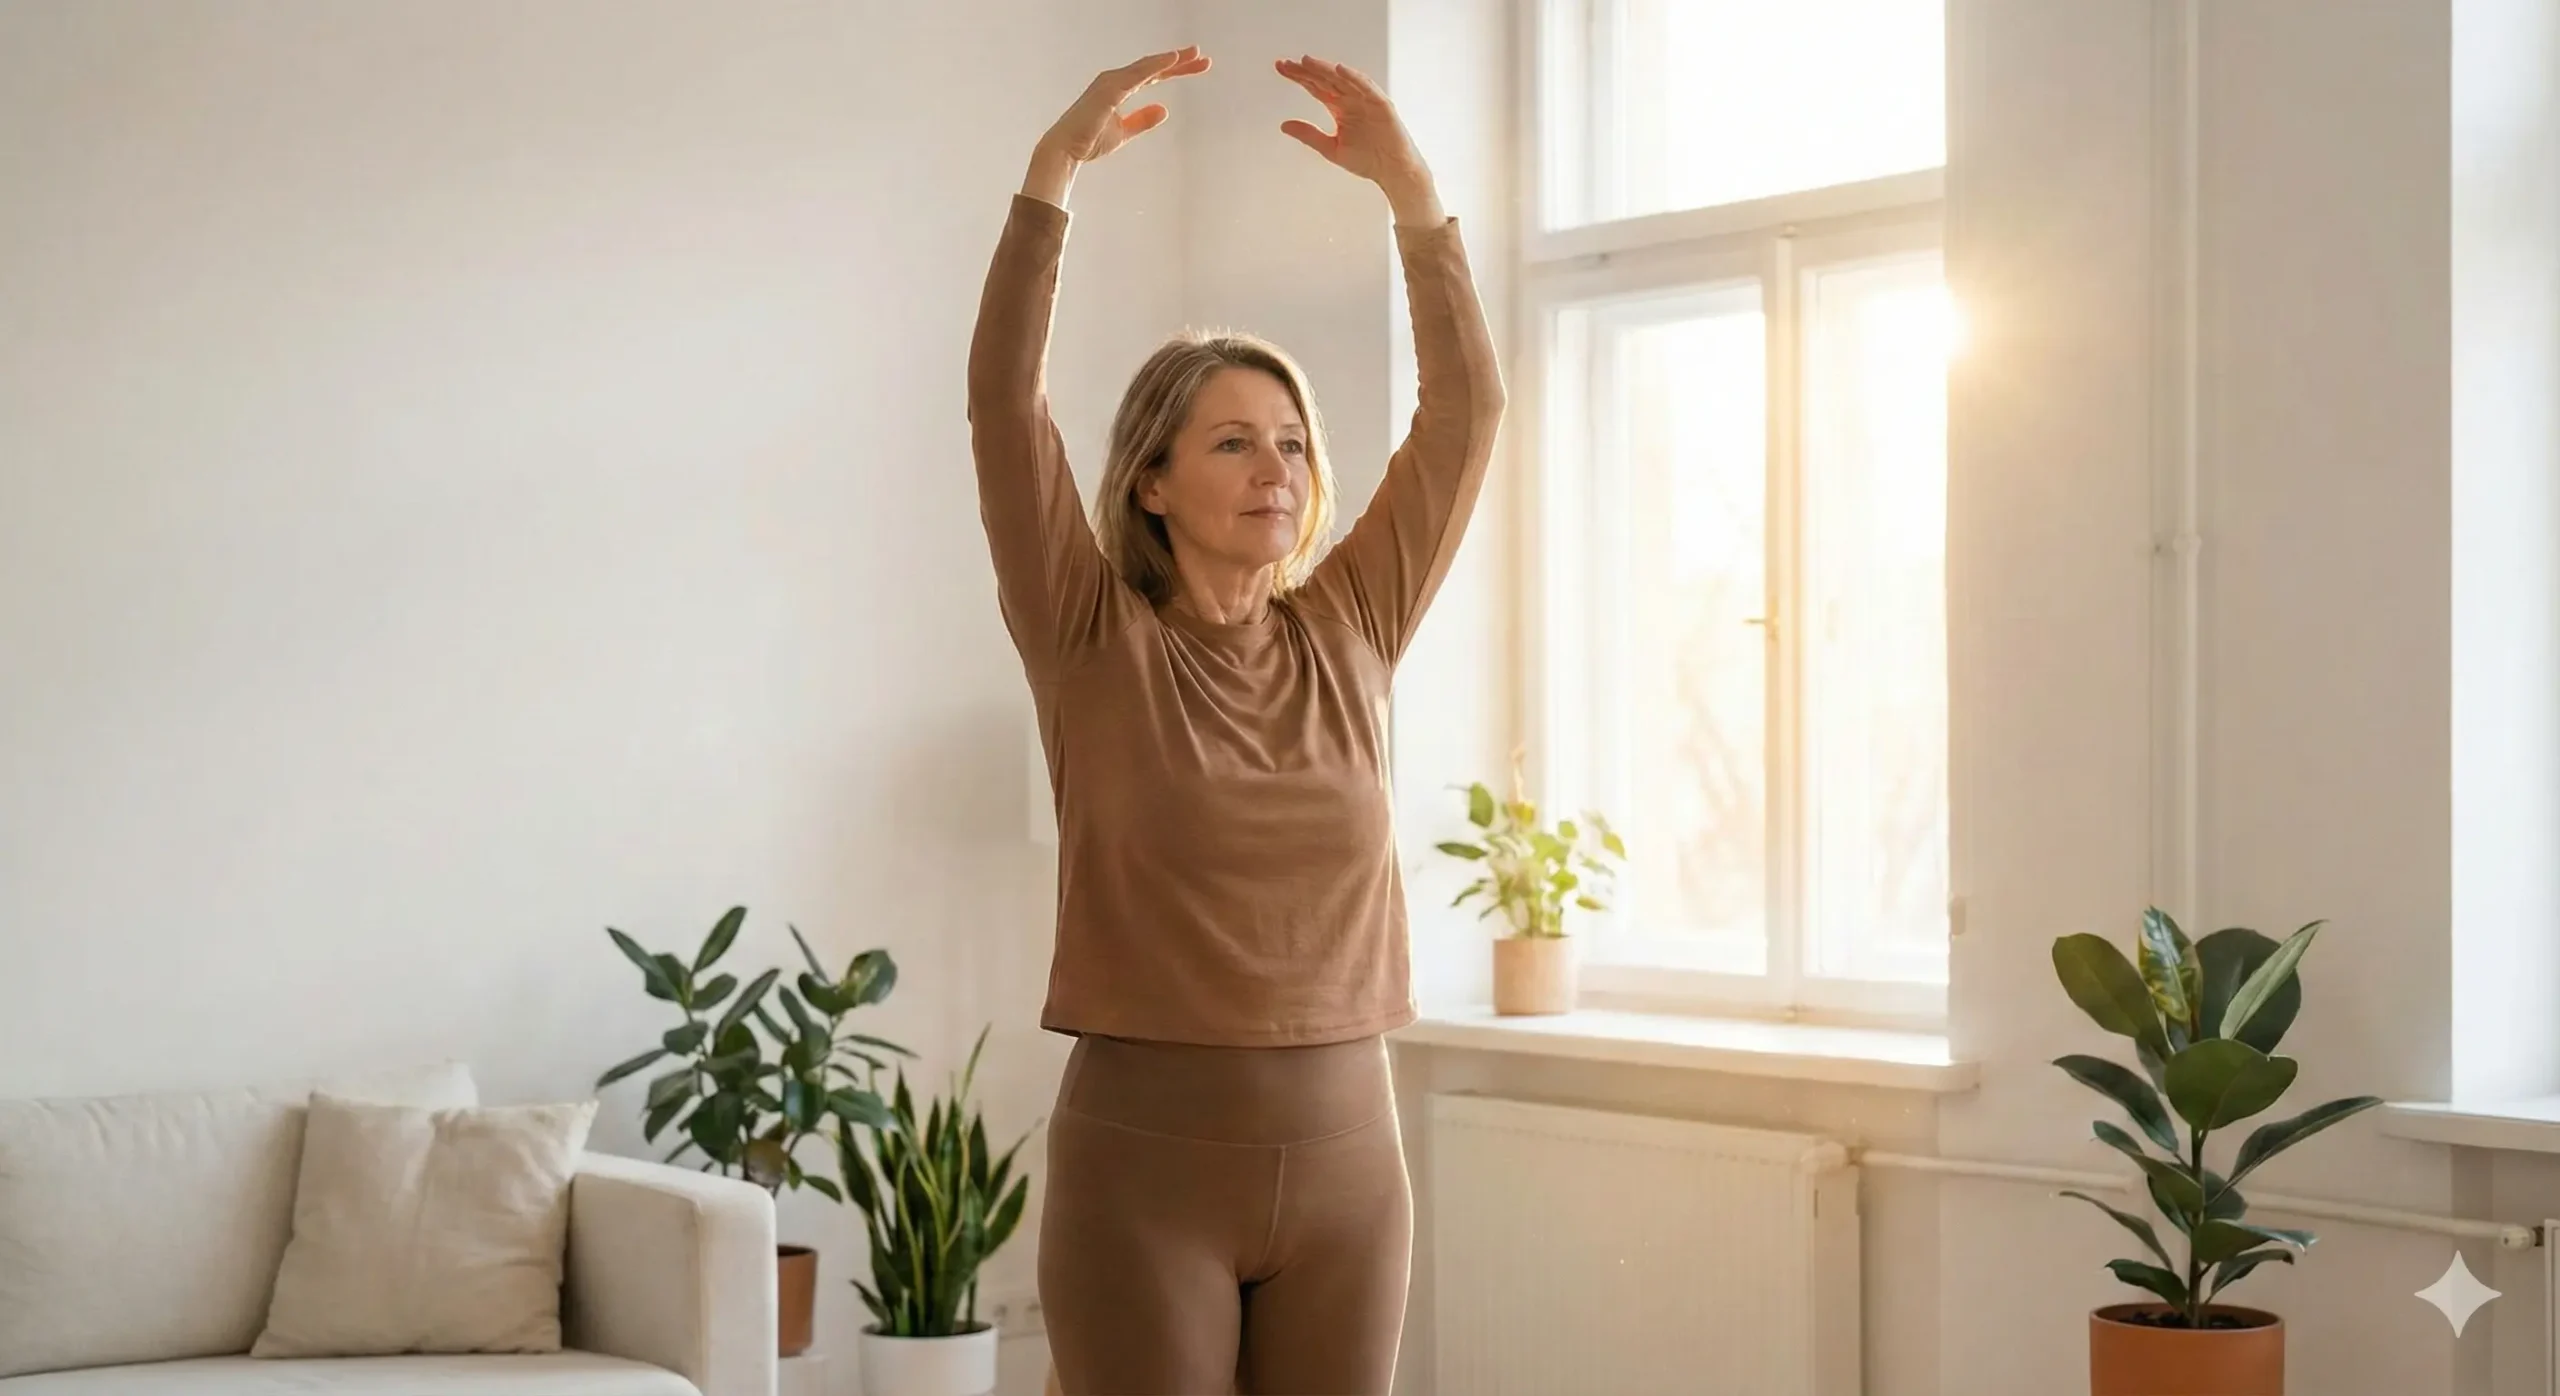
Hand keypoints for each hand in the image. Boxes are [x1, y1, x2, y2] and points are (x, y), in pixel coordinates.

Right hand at [1038, 46, 1211, 164]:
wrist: (1066, 150)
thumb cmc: (1089, 140)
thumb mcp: (1123, 131)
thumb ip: (1142, 120)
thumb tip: (1164, 110)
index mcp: (1119, 88)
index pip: (1152, 76)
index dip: (1174, 70)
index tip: (1196, 66)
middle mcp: (1115, 80)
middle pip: (1153, 67)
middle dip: (1178, 61)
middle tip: (1202, 57)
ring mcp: (1112, 82)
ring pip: (1148, 66)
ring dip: (1172, 59)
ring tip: (1194, 54)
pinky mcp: (1110, 89)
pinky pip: (1138, 73)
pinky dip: (1156, 64)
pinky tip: (1173, 59)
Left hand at [1276, 56, 1441, 224]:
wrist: (1393, 171)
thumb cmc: (1367, 159)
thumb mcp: (1331, 148)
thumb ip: (1309, 135)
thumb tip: (1283, 125)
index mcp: (1339, 107)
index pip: (1315, 86)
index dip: (1298, 76)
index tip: (1281, 67)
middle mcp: (1351, 99)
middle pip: (1325, 79)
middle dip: (1306, 70)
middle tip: (1286, 63)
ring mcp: (1366, 99)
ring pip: (1342, 79)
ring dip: (1325, 69)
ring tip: (1307, 61)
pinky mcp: (1381, 104)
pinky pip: (1366, 87)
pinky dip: (1354, 78)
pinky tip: (1339, 70)